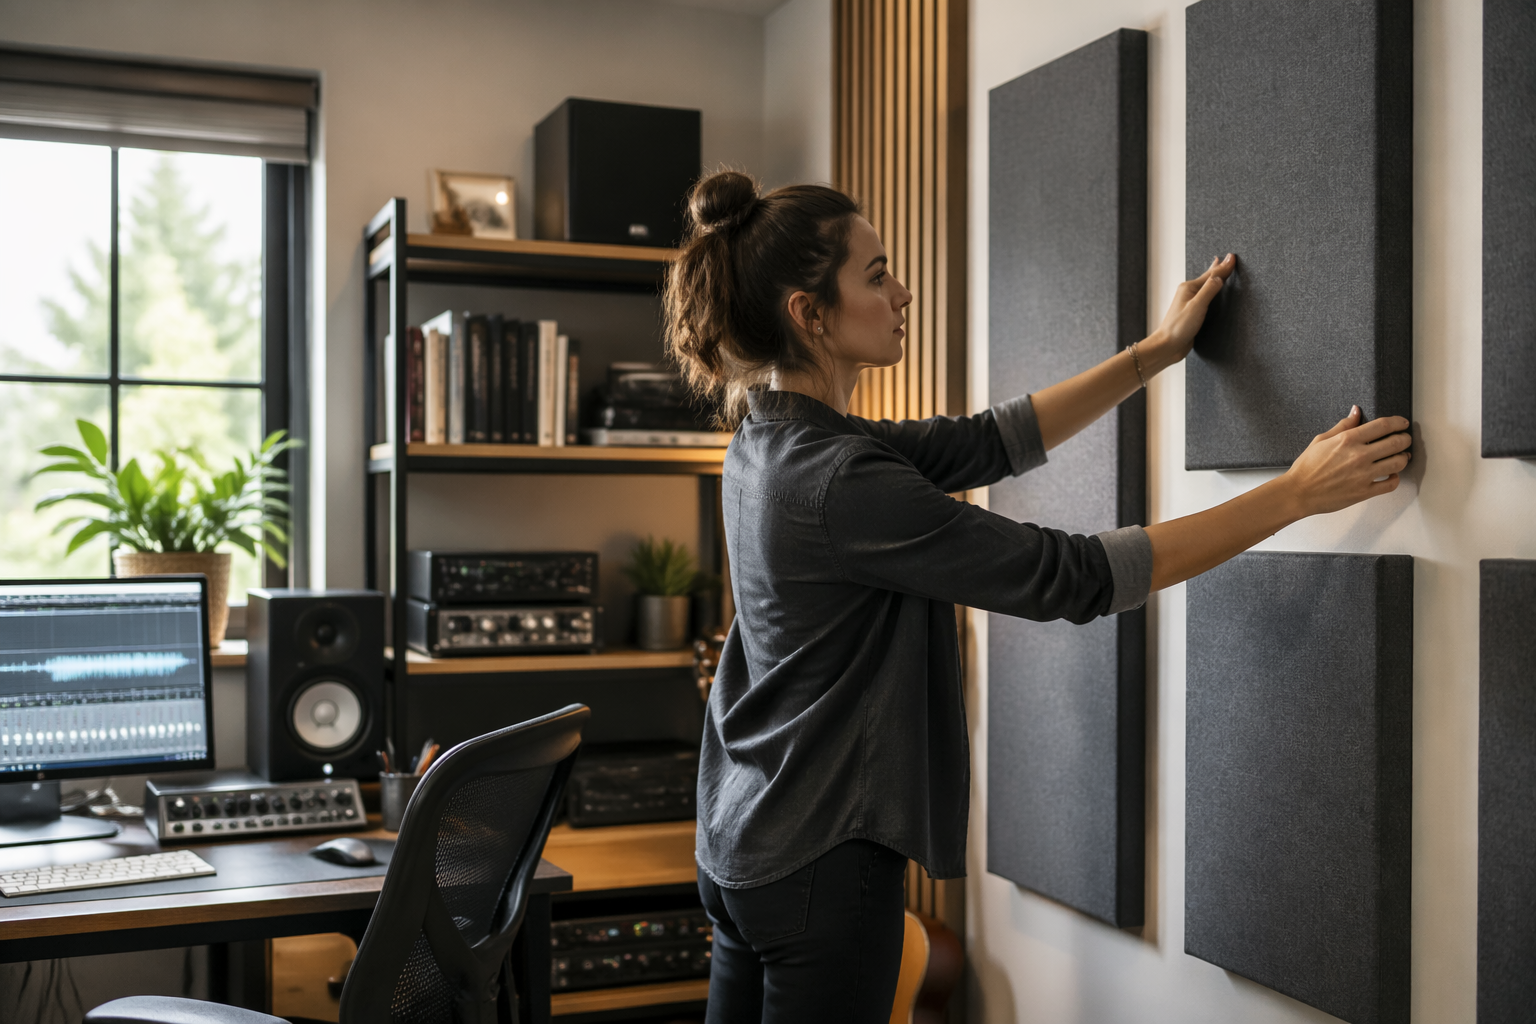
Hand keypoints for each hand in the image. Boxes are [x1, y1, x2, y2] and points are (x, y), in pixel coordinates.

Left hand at [1143, 253, 1236, 370]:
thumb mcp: (1197, 306)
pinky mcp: (1192, 313)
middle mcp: (1188, 293)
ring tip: (1219, 268)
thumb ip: (1209, 290)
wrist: (1167, 346)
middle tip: (1228, 258)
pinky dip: (1211, 291)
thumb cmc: (1178, 327)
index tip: (1233, 257)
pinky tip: (1212, 292)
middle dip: (1219, 268)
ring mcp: (1190, 302)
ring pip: (1206, 287)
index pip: (1211, 274)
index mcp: (1189, 288)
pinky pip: (1205, 298)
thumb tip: (1220, 275)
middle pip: (1208, 277)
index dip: (1224, 266)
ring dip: (1214, 278)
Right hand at [1279, 407, 1412, 516]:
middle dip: (1405, 438)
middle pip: (1396, 442)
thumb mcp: (1321, 440)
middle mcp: (1359, 456)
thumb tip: (1356, 411)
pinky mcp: (1364, 492)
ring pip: (1398, 462)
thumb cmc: (1307, 468)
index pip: (1383, 426)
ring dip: (1403, 457)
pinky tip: (1391, 474)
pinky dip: (1395, 478)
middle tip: (1404, 439)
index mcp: (1348, 440)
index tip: (1402, 423)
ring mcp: (1363, 475)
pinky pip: (1391, 484)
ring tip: (1401, 456)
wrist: (1299, 492)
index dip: (1398, 422)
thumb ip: (1343, 426)